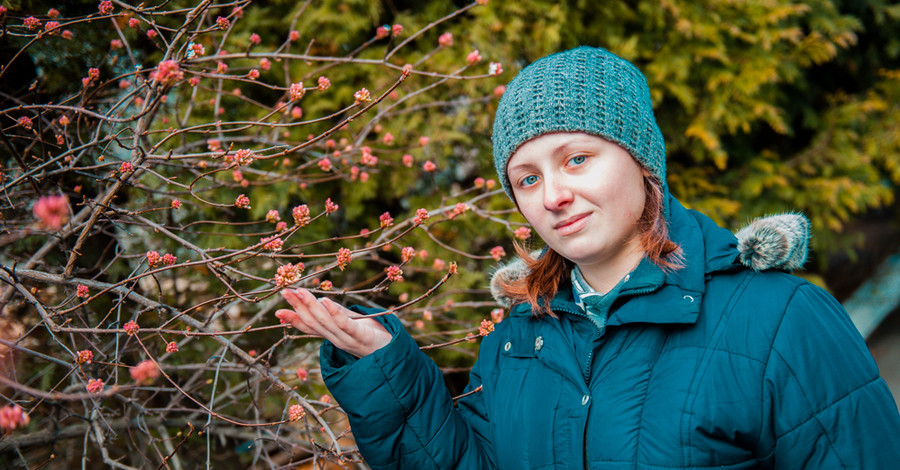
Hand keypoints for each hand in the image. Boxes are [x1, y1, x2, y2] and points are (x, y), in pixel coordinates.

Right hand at [275, 288, 391, 357]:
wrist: (393, 352)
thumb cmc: (369, 335)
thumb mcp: (348, 321)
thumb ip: (332, 313)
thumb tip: (316, 300)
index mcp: (332, 336)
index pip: (308, 327)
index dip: (293, 319)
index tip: (277, 310)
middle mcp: (336, 339)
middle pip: (313, 322)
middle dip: (298, 306)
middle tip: (285, 291)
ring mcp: (348, 339)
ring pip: (325, 322)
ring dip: (312, 305)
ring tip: (301, 291)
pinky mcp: (361, 336)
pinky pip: (345, 324)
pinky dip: (334, 313)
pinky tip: (326, 300)